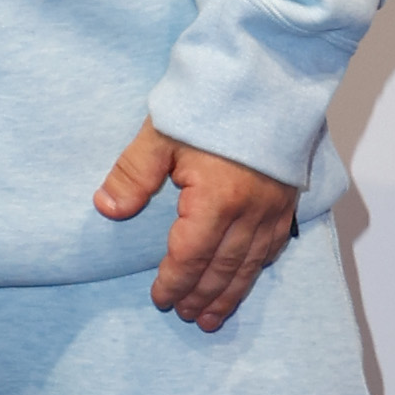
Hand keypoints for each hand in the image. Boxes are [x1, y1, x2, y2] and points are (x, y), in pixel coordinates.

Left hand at [95, 120, 299, 331]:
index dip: (174, 282)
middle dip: (202, 297)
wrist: (267, 76)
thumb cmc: (210, 102)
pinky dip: (257, 269)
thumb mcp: (161, 133)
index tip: (160, 300)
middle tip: (187, 318)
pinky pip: (273, 246)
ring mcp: (273, 208)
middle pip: (222, 268)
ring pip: (250, 264)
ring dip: (230, 293)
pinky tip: (248, 278)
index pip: (189, 256)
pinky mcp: (287, 199)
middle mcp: (249, 212)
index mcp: (216, 200)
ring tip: (213, 316)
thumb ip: (133, 175)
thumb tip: (107, 209)